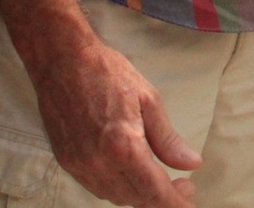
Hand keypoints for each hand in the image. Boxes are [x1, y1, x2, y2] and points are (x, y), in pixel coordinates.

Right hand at [26, 24, 201, 207]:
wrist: (61, 60)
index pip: (154, 192)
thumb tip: (191, 164)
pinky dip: (118, 186)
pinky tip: (130, 171)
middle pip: (136, 199)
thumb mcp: (148, 99)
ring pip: (116, 196)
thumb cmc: (107, 72)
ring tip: (159, 178)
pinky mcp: (67, 162)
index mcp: (122, 144)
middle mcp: (98, 162)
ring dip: (140, 194)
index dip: (175, 203)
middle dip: (162, 199)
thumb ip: (168, 139)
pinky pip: (97, 187)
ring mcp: (79, 164)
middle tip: (183, 185)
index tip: (190, 203)